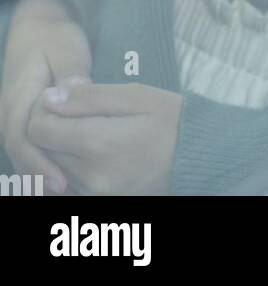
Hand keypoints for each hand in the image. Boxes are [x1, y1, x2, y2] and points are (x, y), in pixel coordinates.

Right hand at [0, 0, 92, 194]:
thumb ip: (72, 75)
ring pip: (24, 156)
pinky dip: (43, 166)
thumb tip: (75, 96)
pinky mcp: (23, 125)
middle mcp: (10, 113)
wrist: (36, 29)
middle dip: (43, 177)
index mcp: (19, 97)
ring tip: (71, 194)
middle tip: (70, 195)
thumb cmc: (55, 39)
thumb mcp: (68, 49)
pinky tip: (66, 181)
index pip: (24, 138)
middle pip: (21, 154)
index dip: (41, 163)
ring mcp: (13, 120)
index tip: (63, 181)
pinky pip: (29, 151)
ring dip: (42, 175)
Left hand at [27, 80, 182, 195]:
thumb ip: (90, 96)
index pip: (38, 130)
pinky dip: (70, 167)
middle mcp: (90, 176)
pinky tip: (90, 150)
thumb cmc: (169, 119)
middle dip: (50, 128)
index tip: (60, 98)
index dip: (42, 109)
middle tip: (73, 111)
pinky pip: (67, 185)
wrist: (197, 156)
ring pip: (52, 170)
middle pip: (42, 151)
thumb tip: (49, 98)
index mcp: (98, 143)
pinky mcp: (99, 203)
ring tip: (84, 129)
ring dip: (59, 148)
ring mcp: (94, 195)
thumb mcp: (134, 95)